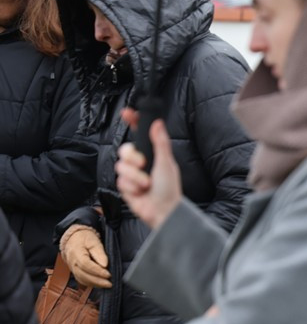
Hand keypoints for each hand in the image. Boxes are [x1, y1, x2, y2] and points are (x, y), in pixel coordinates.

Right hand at [60, 225, 111, 287]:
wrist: (73, 239)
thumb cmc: (84, 239)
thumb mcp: (94, 241)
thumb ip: (99, 253)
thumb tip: (104, 264)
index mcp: (76, 253)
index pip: (86, 265)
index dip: (97, 271)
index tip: (108, 274)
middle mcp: (72, 263)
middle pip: (84, 275)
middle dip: (98, 281)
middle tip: (109, 283)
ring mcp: (73, 269)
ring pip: (82, 280)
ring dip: (95, 284)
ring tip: (107, 285)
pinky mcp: (75, 272)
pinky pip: (82, 280)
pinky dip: (91, 284)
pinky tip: (100, 284)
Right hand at [116, 112, 182, 231]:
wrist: (163, 211)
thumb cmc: (169, 188)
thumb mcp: (166, 163)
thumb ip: (161, 143)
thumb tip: (158, 123)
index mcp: (153, 153)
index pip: (140, 134)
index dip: (132, 122)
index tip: (127, 113)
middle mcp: (141, 162)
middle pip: (125, 149)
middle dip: (132, 158)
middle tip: (143, 166)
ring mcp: (132, 174)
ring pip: (121, 166)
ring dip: (135, 177)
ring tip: (146, 184)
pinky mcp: (125, 186)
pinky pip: (120, 180)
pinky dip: (131, 187)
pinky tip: (140, 192)